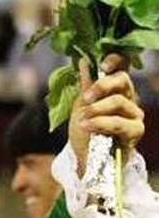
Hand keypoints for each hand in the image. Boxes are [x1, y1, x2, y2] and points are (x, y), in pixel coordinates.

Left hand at [68, 54, 143, 176]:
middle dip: (100, 86)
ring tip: (82, 120)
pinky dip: (99, 123)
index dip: (115, 60)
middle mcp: (129, 98)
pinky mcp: (135, 131)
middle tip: (85, 98)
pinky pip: (118, 122)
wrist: (86, 158)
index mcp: (116, 89)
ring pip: (118, 102)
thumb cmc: (86, 130)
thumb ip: (86, 84)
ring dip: (95, 110)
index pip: (122, 67)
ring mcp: (134, 114)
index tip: (102, 66)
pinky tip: (87, 126)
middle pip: (122, 80)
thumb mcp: (81, 105)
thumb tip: (84, 60)